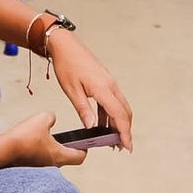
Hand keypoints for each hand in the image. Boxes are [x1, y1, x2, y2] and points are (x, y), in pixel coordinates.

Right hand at [0, 110, 86, 167]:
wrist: (2, 151)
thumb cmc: (22, 140)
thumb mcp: (43, 119)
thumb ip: (51, 117)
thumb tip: (51, 119)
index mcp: (60, 155)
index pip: (81, 157)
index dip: (84, 148)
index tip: (84, 143)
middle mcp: (51, 165)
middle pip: (67, 159)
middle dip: (68, 148)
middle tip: (67, 140)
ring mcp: (40, 168)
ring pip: (52, 160)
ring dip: (52, 150)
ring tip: (47, 138)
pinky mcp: (29, 167)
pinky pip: (39, 160)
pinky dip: (39, 152)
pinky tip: (32, 142)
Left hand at [46, 31, 133, 151]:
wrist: (66, 45)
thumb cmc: (67, 65)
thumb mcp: (72, 90)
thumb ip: (83, 110)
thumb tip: (91, 127)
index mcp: (103, 88)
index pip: (119, 115)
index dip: (124, 132)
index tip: (127, 146)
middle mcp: (110, 85)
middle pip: (124, 112)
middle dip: (125, 130)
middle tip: (122, 147)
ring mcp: (109, 83)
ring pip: (120, 107)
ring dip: (118, 123)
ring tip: (112, 140)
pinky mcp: (105, 82)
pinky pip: (112, 101)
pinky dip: (111, 114)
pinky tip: (103, 125)